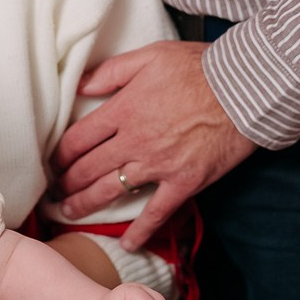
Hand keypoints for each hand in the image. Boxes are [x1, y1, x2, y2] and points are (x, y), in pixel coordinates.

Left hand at [52, 40, 257, 248]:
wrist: (246, 89)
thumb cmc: (200, 68)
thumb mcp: (150, 56)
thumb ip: (111, 71)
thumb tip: (79, 85)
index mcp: (124, 109)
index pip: (79, 138)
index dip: (60, 154)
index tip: (53, 163)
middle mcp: (135, 140)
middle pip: (89, 168)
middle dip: (67, 183)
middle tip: (55, 192)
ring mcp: (159, 164)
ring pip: (111, 191)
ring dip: (86, 205)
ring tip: (70, 213)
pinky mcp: (184, 182)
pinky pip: (156, 212)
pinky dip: (140, 231)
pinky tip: (128, 243)